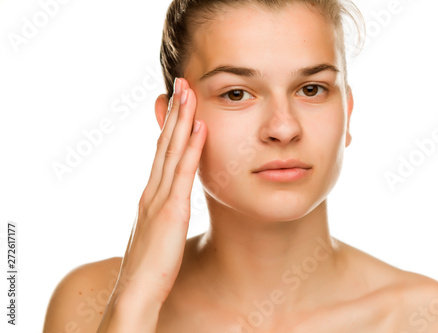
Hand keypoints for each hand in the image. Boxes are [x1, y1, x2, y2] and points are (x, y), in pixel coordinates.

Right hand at [114, 77, 205, 306]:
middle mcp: (152, 190)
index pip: (161, 152)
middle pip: (165, 143)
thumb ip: (163, 212)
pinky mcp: (170, 211)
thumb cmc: (150, 265)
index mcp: (150, 194)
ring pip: (172, 151)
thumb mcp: (157, 230)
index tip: (177, 102)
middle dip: (175, 111)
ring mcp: (159, 198)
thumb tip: (171, 202)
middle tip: (182, 82)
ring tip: (189, 91)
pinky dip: (192, 149)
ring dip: (182, 120)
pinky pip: (183, 174)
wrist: (137, 292)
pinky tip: (200, 128)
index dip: (169, 125)